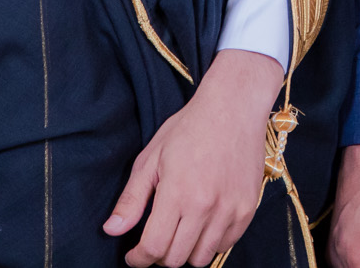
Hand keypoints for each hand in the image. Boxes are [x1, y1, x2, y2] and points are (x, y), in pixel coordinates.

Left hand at [106, 47, 285, 266]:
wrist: (234, 108)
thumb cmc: (189, 128)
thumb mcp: (151, 158)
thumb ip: (132, 199)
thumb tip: (112, 230)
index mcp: (178, 193)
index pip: (154, 248)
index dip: (139, 259)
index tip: (134, 257)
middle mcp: (206, 207)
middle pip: (176, 259)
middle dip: (159, 257)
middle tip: (154, 242)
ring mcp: (230, 211)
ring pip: (201, 258)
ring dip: (184, 253)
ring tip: (178, 234)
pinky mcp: (247, 211)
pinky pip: (225, 246)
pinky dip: (209, 244)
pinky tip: (200, 225)